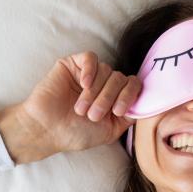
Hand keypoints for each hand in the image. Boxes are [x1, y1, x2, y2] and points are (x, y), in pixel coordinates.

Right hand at [19, 51, 141, 152]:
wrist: (48, 130)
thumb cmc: (77, 133)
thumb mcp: (110, 131)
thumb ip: (129, 117)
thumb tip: (144, 103)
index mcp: (116, 99)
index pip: (134, 86)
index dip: (130, 96)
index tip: (118, 112)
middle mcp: (105, 85)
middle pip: (120, 78)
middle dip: (109, 98)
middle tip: (92, 115)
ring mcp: (90, 74)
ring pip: (106, 70)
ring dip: (95, 93)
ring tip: (81, 109)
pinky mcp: (74, 65)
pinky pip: (91, 58)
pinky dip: (91, 71)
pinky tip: (83, 85)